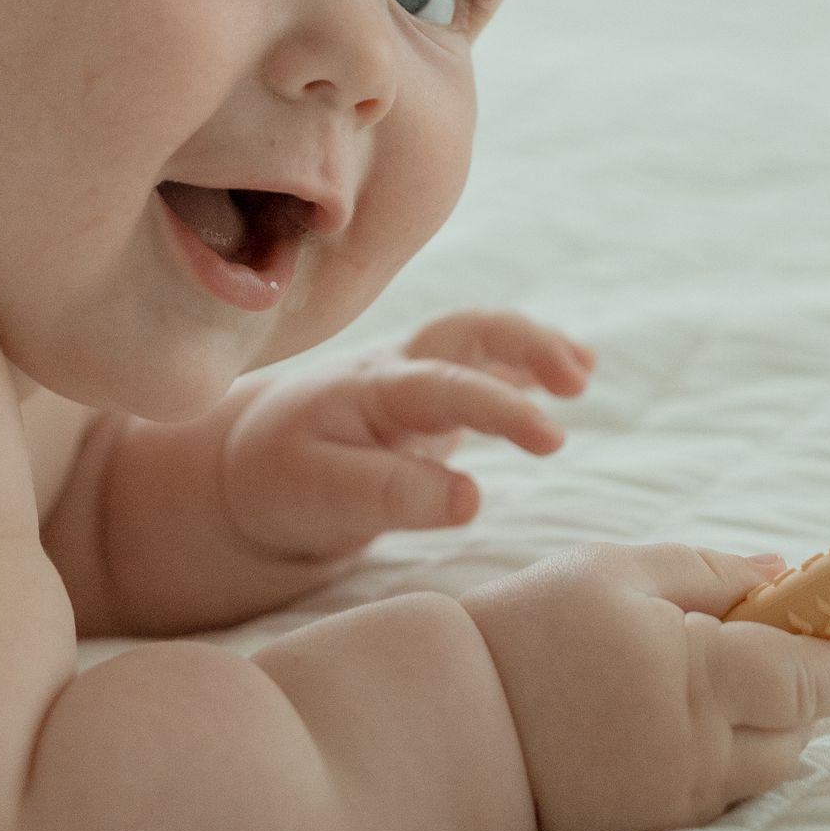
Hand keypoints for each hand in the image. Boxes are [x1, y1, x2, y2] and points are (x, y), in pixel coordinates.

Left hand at [219, 308, 595, 563]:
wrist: (247, 464)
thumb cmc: (281, 481)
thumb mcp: (321, 496)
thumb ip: (392, 495)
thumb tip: (471, 498)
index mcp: (370, 388)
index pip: (445, 386)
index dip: (500, 408)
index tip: (549, 440)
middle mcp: (397, 369)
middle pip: (468, 332)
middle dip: (526, 343)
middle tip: (576, 378)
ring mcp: (415, 377)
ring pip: (480, 340)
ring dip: (533, 347)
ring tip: (582, 371)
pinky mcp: (429, 399)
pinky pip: (484, 366)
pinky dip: (526, 363)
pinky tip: (572, 372)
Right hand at [463, 542, 829, 830]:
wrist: (450, 731)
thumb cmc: (528, 635)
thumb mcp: (610, 571)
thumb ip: (708, 569)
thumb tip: (787, 572)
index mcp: (698, 675)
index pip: (816, 677)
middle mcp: (704, 751)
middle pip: (804, 726)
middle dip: (799, 682)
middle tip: (754, 638)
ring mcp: (682, 799)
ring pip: (769, 765)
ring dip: (764, 721)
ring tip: (700, 677)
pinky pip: (724, 792)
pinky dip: (722, 754)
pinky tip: (667, 718)